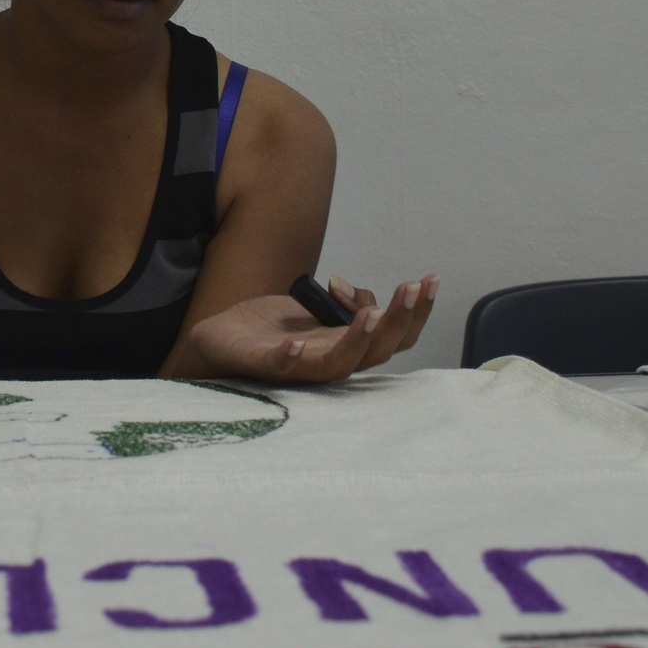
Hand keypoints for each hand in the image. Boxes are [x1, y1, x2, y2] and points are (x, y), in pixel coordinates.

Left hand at [185, 274, 437, 383]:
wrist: (219, 341)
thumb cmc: (272, 329)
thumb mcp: (316, 309)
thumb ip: (344, 303)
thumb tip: (354, 291)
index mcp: (346, 347)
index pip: (394, 337)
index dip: (417, 312)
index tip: (429, 279)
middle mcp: (329, 362)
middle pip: (378, 352)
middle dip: (400, 320)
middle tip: (412, 288)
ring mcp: (297, 368)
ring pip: (338, 365)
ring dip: (358, 341)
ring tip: (372, 316)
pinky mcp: (260, 366)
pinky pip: (279, 366)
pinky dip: (290, 358)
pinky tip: (298, 345)